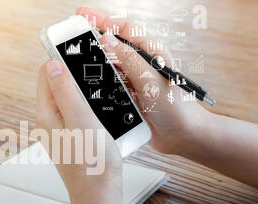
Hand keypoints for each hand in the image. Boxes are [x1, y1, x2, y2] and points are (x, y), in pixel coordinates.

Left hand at [36, 60, 122, 199]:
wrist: (99, 195)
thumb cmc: (91, 164)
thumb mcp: (80, 119)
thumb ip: (65, 91)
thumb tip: (52, 65)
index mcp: (46, 115)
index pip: (45, 74)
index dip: (62, 61)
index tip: (81, 58)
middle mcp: (49, 123)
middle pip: (57, 86)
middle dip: (75, 77)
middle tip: (96, 77)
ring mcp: (60, 132)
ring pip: (69, 100)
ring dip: (83, 93)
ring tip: (101, 96)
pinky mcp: (72, 139)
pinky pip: (77, 114)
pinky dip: (88, 108)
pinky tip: (102, 114)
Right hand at [77, 7, 210, 154]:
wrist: (182, 135)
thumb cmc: (176, 108)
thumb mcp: (150, 80)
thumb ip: (129, 59)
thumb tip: (108, 39)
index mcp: (152, 52)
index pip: (124, 27)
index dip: (102, 18)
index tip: (83, 15)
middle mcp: (143, 62)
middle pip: (115, 42)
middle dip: (95, 34)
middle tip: (75, 31)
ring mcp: (136, 77)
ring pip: (111, 62)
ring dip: (96, 57)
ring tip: (78, 53)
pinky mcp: (132, 92)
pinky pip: (112, 81)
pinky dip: (100, 78)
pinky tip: (90, 80)